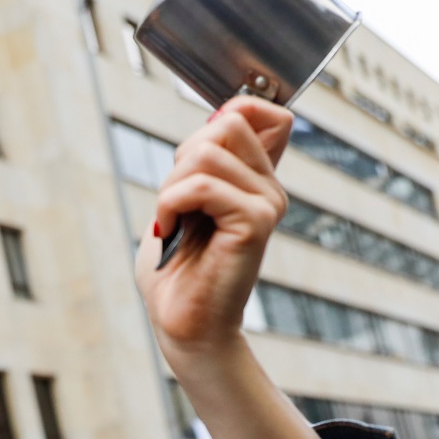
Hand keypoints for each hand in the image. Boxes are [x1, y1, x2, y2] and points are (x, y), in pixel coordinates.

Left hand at [136, 98, 291, 359]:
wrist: (183, 326)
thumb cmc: (177, 271)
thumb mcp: (184, 200)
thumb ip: (203, 160)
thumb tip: (221, 115)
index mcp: (256, 180)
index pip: (262, 112)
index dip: (225, 114)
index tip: (191, 161)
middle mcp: (269, 189)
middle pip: (227, 122)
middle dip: (183, 157)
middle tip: (176, 202)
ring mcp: (267, 205)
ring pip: (207, 152)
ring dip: (171, 186)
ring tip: (172, 221)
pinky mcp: (255, 224)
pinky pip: (201, 186)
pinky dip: (170, 205)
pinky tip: (168, 230)